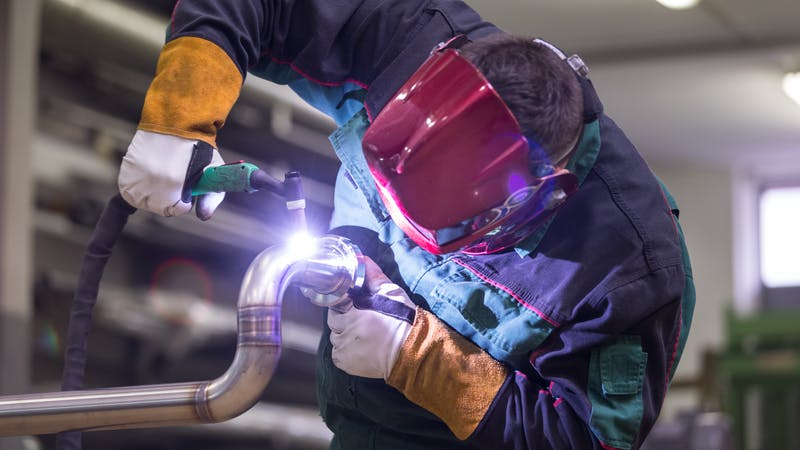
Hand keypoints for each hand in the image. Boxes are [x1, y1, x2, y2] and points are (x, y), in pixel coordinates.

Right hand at [118, 130, 224, 218]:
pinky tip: (150, 174)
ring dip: (152, 195)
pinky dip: (137, 186)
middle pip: (158, 207)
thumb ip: (211, 198)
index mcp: (175, 185)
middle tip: (176, 181)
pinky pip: (128, 189)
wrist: (177, 122)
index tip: (188, 193)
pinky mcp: (126, 167)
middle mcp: (153, 182)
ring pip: (141, 200)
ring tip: (163, 177)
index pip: (177, 210)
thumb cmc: (199, 149)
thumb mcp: (213, 172)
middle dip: (169, 200)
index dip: (184, 203)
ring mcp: (137, 174)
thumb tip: (204, 217)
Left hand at [328, 257, 416, 378]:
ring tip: (363, 334)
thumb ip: (373, 275)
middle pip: (333, 320)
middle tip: (361, 319)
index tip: (354, 305)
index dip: (345, 303)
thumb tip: (362, 259)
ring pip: (334, 337)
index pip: (336, 302)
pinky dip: (345, 350)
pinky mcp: (345, 363)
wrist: (412, 351)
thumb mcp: (391, 293)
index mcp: (354, 312)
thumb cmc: (403, 321)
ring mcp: (344, 348)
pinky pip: (337, 354)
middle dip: (344, 318)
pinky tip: (361, 347)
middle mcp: (346, 331)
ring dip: (344, 334)